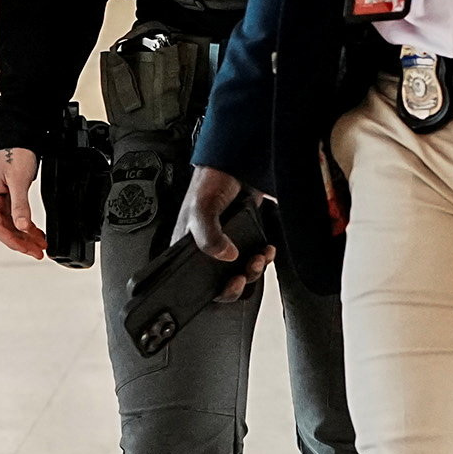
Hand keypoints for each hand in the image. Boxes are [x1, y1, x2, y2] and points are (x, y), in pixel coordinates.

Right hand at [0, 147, 46, 258]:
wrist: (19, 139)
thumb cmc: (14, 155)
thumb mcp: (18, 181)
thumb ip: (20, 205)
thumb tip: (22, 226)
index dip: (13, 241)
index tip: (28, 249)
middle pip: (4, 230)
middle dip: (22, 242)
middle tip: (39, 252)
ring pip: (12, 226)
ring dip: (26, 236)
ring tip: (42, 246)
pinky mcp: (8, 199)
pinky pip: (17, 218)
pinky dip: (28, 226)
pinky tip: (38, 234)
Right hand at [181, 164, 274, 302]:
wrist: (238, 163)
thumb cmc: (210, 181)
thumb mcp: (202, 207)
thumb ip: (209, 235)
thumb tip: (226, 256)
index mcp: (186, 246)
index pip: (193, 281)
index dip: (212, 290)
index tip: (229, 285)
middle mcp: (206, 249)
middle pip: (220, 282)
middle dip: (237, 283)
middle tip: (244, 274)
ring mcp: (226, 244)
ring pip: (240, 271)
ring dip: (253, 270)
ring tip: (258, 258)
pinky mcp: (244, 237)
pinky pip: (254, 257)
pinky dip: (263, 257)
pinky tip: (266, 250)